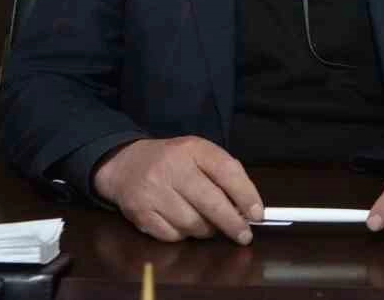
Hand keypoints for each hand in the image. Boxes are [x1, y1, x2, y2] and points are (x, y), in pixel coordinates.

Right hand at [93, 136, 264, 243]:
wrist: (125, 164)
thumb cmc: (172, 161)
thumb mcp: (198, 155)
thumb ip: (224, 175)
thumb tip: (248, 209)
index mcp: (192, 148)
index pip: (226, 171)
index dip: (245, 195)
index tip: (257, 215)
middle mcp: (171, 167)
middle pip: (210, 202)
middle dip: (232, 223)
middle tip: (244, 235)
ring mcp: (153, 191)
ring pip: (193, 224)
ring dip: (207, 230)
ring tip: (208, 224)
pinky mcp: (140, 212)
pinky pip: (172, 235)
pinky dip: (183, 235)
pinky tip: (183, 224)